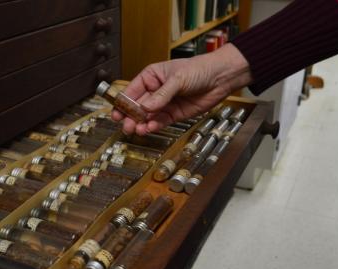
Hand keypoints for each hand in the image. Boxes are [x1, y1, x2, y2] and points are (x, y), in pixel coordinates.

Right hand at [112, 43, 252, 134]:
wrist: (221, 78)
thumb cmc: (199, 70)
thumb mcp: (178, 79)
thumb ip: (162, 95)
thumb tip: (145, 107)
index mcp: (152, 77)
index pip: (133, 90)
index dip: (123, 102)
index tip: (116, 112)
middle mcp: (156, 91)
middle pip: (138, 106)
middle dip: (131, 116)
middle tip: (126, 126)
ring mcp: (165, 103)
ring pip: (148, 116)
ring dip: (142, 123)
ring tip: (138, 130)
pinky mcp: (175, 114)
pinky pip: (161, 121)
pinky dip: (155, 125)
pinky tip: (150, 128)